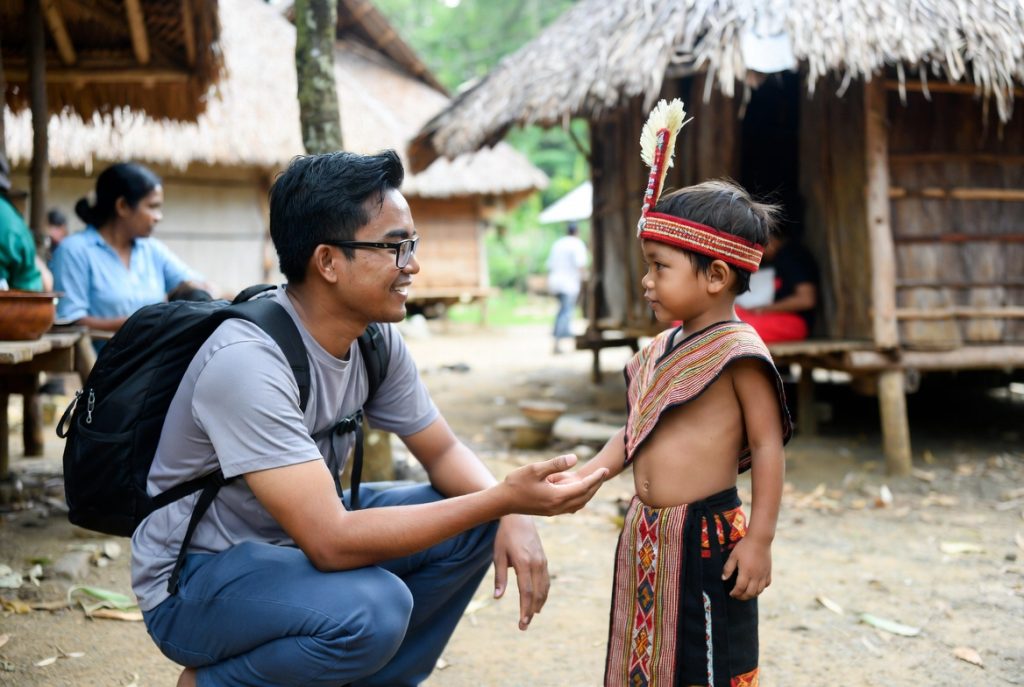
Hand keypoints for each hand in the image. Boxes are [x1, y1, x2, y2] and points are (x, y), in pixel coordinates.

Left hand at [492, 514, 548, 630]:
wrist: (519, 518)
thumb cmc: (505, 537)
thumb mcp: (498, 555)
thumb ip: (500, 577)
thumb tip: (497, 597)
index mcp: (523, 563)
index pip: (526, 592)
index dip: (524, 610)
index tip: (522, 623)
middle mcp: (536, 564)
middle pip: (536, 594)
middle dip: (531, 612)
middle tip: (524, 626)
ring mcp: (542, 562)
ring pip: (544, 589)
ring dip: (538, 604)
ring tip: (530, 617)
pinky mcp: (544, 560)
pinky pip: (546, 581)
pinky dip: (543, 593)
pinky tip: (538, 601)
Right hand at [501, 454, 606, 515]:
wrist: (504, 501)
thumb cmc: (517, 482)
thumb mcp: (535, 469)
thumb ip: (556, 464)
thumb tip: (575, 458)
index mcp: (557, 496)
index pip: (583, 487)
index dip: (595, 478)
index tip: (605, 470)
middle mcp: (559, 506)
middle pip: (584, 496)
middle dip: (596, 485)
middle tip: (604, 473)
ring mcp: (555, 511)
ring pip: (579, 503)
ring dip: (589, 493)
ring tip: (595, 482)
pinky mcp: (550, 512)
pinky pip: (572, 506)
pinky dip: (580, 498)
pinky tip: (579, 492)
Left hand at [721, 537, 771, 599]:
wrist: (760, 540)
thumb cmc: (745, 547)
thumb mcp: (733, 556)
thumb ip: (728, 568)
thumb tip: (723, 579)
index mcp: (746, 572)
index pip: (740, 588)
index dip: (735, 593)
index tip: (731, 593)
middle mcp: (756, 576)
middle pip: (750, 593)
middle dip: (742, 597)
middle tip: (737, 596)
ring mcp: (763, 574)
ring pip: (759, 591)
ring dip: (751, 595)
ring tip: (745, 593)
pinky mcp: (768, 572)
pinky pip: (766, 584)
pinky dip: (761, 588)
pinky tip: (756, 586)